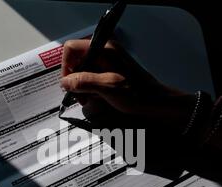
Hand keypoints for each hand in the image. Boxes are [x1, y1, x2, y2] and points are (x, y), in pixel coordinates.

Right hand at [60, 39, 194, 132]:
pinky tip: (98, 98)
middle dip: (75, 79)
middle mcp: (105, 51)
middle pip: (77, 61)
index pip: (71, 49)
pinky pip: (93, 76)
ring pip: (84, 70)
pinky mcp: (111, 70)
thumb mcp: (107, 87)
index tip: (69, 85)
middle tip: (80, 96)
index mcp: (103, 49)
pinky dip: (91, 87)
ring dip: (82, 86)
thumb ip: (84, 82)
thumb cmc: (137, 94)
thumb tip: (65, 82)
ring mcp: (108, 60)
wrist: (155, 102)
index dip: (66, 67)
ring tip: (89, 99)